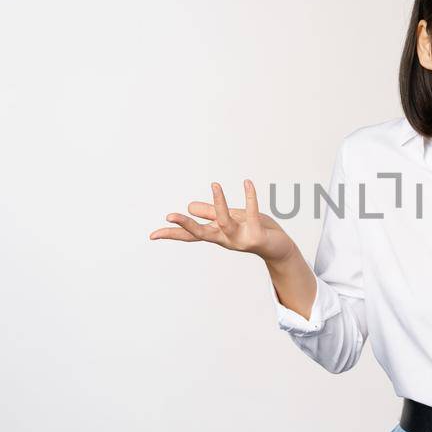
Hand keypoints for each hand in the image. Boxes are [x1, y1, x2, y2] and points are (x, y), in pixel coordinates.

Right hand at [149, 179, 297, 263]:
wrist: (279, 248)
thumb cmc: (254, 231)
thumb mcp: (231, 220)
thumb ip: (212, 214)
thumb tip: (190, 206)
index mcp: (217, 234)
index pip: (191, 234)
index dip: (172, 234)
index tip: (152, 235)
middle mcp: (226, 238)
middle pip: (201, 233)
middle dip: (186, 225)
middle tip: (170, 216)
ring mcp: (241, 239)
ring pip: (225, 222)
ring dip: (219, 204)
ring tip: (215, 184)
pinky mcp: (257, 235)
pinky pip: (252, 213)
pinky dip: (250, 197)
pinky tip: (247, 183)